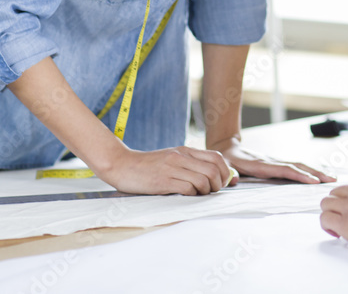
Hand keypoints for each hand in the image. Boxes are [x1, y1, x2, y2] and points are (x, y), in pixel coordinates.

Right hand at [94, 145, 233, 195]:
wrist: (122, 164)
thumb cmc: (148, 165)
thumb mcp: (171, 158)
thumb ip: (189, 164)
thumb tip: (211, 176)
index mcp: (185, 151)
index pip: (217, 157)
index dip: (225, 172)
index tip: (222, 183)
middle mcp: (181, 157)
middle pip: (214, 169)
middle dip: (218, 184)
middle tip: (211, 191)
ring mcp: (172, 168)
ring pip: (203, 179)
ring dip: (205, 191)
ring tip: (198, 194)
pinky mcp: (163, 181)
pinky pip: (187, 188)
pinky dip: (192, 194)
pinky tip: (186, 196)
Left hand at [210, 136, 334, 183]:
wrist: (228, 148)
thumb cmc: (227, 160)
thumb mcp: (225, 166)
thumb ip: (228, 173)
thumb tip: (233, 179)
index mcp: (262, 165)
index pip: (285, 170)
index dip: (300, 175)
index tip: (314, 182)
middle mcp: (272, 162)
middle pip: (298, 166)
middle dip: (316, 173)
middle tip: (332, 181)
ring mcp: (276, 161)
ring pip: (300, 165)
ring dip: (316, 171)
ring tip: (332, 178)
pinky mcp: (278, 163)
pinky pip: (297, 167)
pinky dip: (310, 171)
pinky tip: (320, 176)